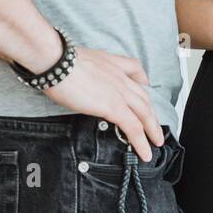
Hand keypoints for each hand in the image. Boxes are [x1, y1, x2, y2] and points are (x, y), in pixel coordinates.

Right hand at [44, 47, 163, 161]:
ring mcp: (119, 92)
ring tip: (156, 142)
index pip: (135, 70)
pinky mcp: (113, 107)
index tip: (146, 89)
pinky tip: (145, 152)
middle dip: (152, 114)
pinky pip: (133, 127)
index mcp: (111, 63)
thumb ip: (83, 69)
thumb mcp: (77, 59)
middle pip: (143, 97)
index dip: (142, 82)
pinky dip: (141, 141)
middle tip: (156, 127)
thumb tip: (74, 77)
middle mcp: (120, 76)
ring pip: (144, 113)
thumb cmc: (57, 60)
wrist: (55, 62)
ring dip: (152, 130)